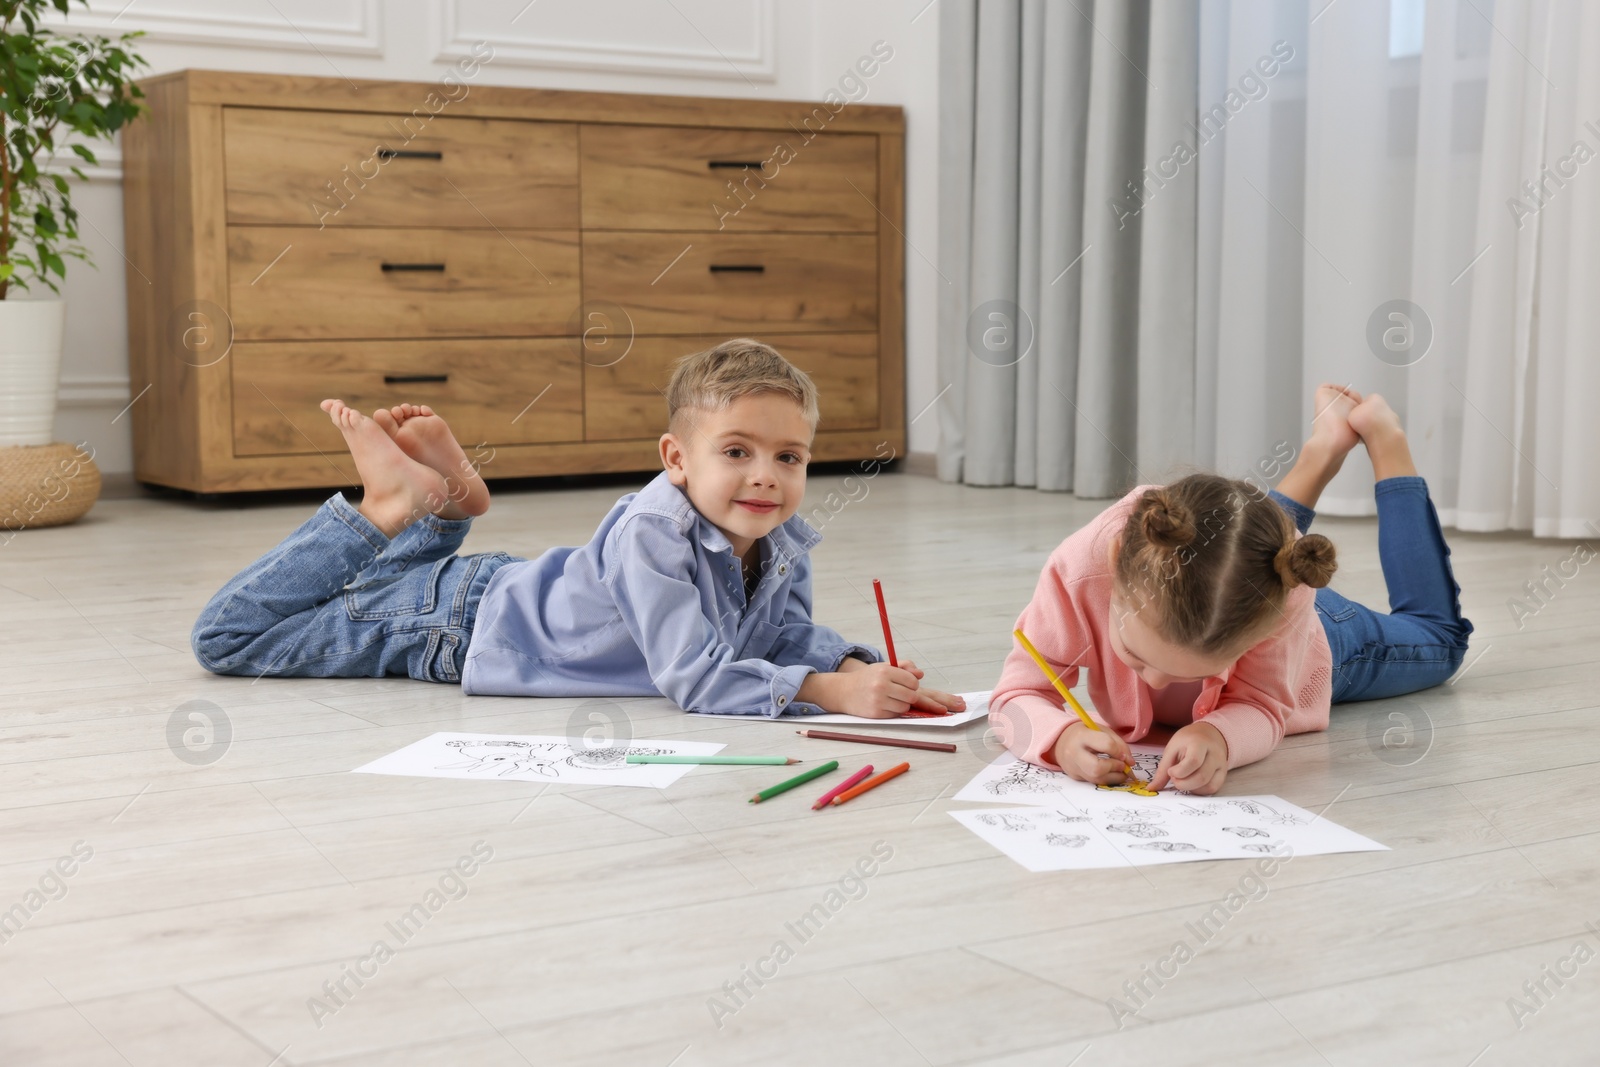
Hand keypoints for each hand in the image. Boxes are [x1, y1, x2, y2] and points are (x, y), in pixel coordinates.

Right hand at [833, 657, 965, 714]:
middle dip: (911, 696)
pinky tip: (884, 706)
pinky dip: (894, 711)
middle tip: (904, 694)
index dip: (913, 684)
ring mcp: (878, 701)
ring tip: (891, 699)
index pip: (912, 681)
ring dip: (903, 704)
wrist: (843, 691)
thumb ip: (904, 667)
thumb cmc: (867, 678)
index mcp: (885, 671)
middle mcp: (881, 685)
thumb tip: (920, 675)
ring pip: (905, 707)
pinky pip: (896, 715)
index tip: (909, 685)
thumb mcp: (884, 667)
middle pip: (912, 695)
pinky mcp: (876, 714)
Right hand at [1050, 720, 1133, 785]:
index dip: (1119, 752)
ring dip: (1115, 777)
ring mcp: (1073, 767)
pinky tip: (1112, 774)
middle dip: (1114, 768)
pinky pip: (1094, 782)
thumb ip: (1118, 744)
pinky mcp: (1075, 776)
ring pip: (1097, 779)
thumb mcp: (1102, 730)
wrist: (1061, 741)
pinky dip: (1107, 779)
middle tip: (1122, 765)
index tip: (1124, 755)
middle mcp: (1074, 753)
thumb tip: (1130, 762)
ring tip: (1121, 771)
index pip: (1106, 745)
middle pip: (1097, 768)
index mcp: (1082, 736)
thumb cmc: (1086, 733)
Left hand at [1150, 721, 1228, 793]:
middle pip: (1202, 777)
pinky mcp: (1223, 774)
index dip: (1179, 771)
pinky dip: (1199, 791)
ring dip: (1191, 788)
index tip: (1171, 771)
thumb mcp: (1172, 748)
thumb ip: (1162, 769)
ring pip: (1209, 785)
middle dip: (1183, 784)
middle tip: (1174, 779)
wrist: (1209, 734)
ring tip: (1182, 780)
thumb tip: (1151, 789)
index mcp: (1200, 743)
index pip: (1194, 761)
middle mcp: (1215, 754)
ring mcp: (1221, 765)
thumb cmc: (1187, 740)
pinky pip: (1213, 788)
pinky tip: (1191, 784)